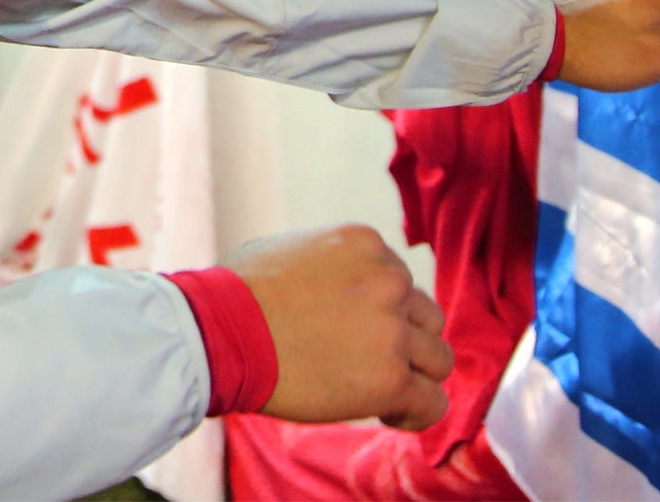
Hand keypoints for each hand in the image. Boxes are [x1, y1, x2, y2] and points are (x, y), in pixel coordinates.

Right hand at [226, 225, 451, 431]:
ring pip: (437, 359)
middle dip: (402, 340)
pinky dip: (415, 413)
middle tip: (365, 362)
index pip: (400, 282)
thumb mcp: (292, 248)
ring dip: (412, 375)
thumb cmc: (238, 294)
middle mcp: (389, 280)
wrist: (222, 332)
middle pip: (425, 317)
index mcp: (367, 244)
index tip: (352, 333)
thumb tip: (338, 280)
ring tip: (377, 390)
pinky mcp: (390, 379)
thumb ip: (332, 262)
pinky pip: (431, 403)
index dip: (380, 312)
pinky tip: (388, 414)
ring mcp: (393, 330)